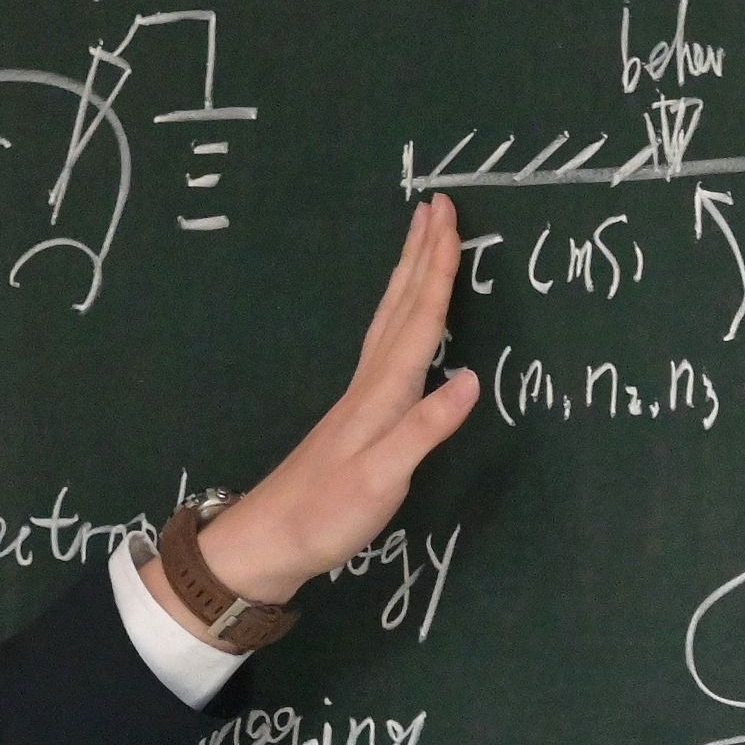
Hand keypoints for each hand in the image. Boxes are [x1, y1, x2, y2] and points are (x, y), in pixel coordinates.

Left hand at [198, 197, 481, 605]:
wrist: (271, 540)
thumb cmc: (328, 513)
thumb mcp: (384, 478)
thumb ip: (427, 428)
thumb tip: (473, 379)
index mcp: (384, 393)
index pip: (420, 319)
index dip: (438, 269)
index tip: (449, 218)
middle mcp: (372, 383)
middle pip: (402, 305)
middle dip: (422, 254)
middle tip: (436, 205)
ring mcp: (361, 396)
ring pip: (390, 319)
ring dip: (409, 276)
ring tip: (420, 239)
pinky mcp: (356, 413)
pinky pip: (386, 343)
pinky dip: (400, 314)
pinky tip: (402, 316)